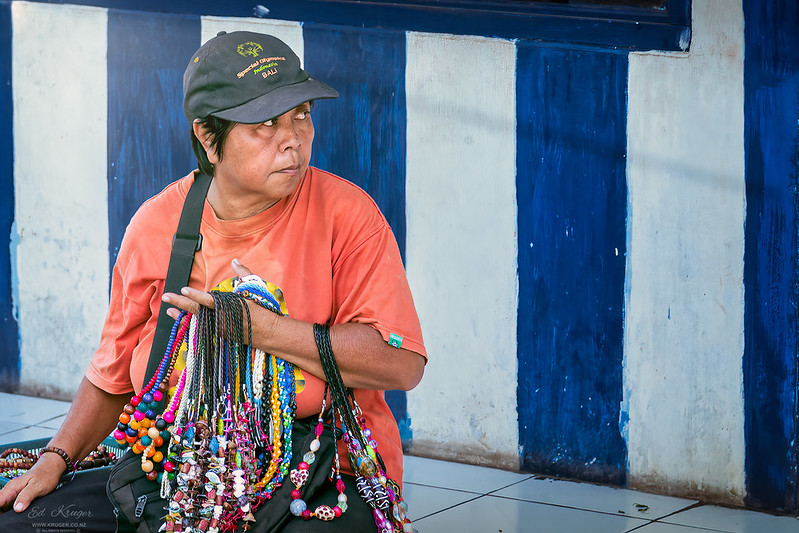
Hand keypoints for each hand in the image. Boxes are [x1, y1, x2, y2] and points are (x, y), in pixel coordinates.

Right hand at [0, 453, 65, 512]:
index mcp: (12, 488)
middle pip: (0, 505)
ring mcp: (13, 494)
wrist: (51, 468)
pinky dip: (11, 511)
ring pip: (3, 506)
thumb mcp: (38, 486)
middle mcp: (10, 491)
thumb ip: (27, 496)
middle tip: (11, 517)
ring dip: (6, 512)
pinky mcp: (17, 498)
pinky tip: (19, 513)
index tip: (3, 512)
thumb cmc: (45, 475)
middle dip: (2, 512)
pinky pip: (9, 506)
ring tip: (18, 514)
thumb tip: (17, 509)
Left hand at [161, 259, 279, 340]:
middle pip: (197, 311)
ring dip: (181, 316)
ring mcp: (220, 329)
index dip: (195, 295)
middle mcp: (222, 319)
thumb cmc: (262, 309)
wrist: (269, 332)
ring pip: (196, 323)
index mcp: (229, 307)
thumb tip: (234, 261)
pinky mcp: (220, 336)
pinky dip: (190, 326)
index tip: (184, 289)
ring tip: (169, 310)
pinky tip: (181, 321)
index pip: (209, 300)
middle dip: (180, 303)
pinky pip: (201, 330)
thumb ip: (243, 273)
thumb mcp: (254, 289)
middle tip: (166, 297)